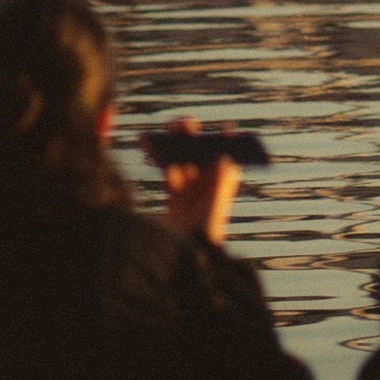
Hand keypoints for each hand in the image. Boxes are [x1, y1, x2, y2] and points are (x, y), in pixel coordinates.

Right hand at [155, 120, 240, 246]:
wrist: (189, 254)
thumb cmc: (207, 231)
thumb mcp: (215, 205)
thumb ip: (220, 183)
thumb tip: (224, 157)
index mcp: (225, 180)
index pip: (228, 152)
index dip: (227, 138)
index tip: (226, 129)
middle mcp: (210, 179)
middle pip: (201, 149)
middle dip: (192, 134)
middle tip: (185, 124)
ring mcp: (191, 184)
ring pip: (182, 155)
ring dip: (174, 141)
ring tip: (166, 129)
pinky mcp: (175, 192)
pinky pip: (167, 169)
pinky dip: (159, 157)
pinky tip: (150, 146)